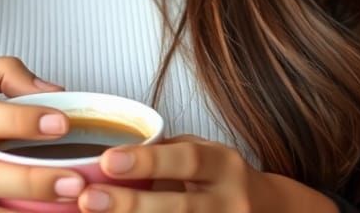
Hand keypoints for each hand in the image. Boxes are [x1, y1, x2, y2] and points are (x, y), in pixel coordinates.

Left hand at [78, 134, 336, 212]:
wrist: (270, 211)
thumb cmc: (220, 176)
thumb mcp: (203, 153)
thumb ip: (166, 152)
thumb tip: (111, 154)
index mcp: (224, 165)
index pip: (186, 159)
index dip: (148, 161)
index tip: (107, 160)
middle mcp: (230, 201)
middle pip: (180, 207)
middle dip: (132, 205)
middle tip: (89, 199)